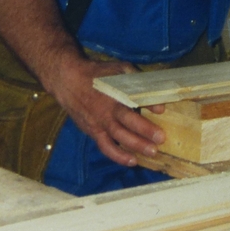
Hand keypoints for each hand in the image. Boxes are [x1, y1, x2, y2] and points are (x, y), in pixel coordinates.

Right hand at [46, 51, 167, 166]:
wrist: (68, 81)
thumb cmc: (98, 74)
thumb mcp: (118, 69)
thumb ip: (137, 81)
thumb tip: (155, 94)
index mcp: (114, 93)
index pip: (132, 100)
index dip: (147, 104)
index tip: (161, 110)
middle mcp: (107, 111)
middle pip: (126, 123)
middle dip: (144, 132)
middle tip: (161, 139)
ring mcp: (99, 123)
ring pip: (118, 138)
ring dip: (135, 146)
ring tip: (152, 152)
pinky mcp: (93, 132)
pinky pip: (106, 147)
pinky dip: (118, 156)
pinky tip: (132, 161)